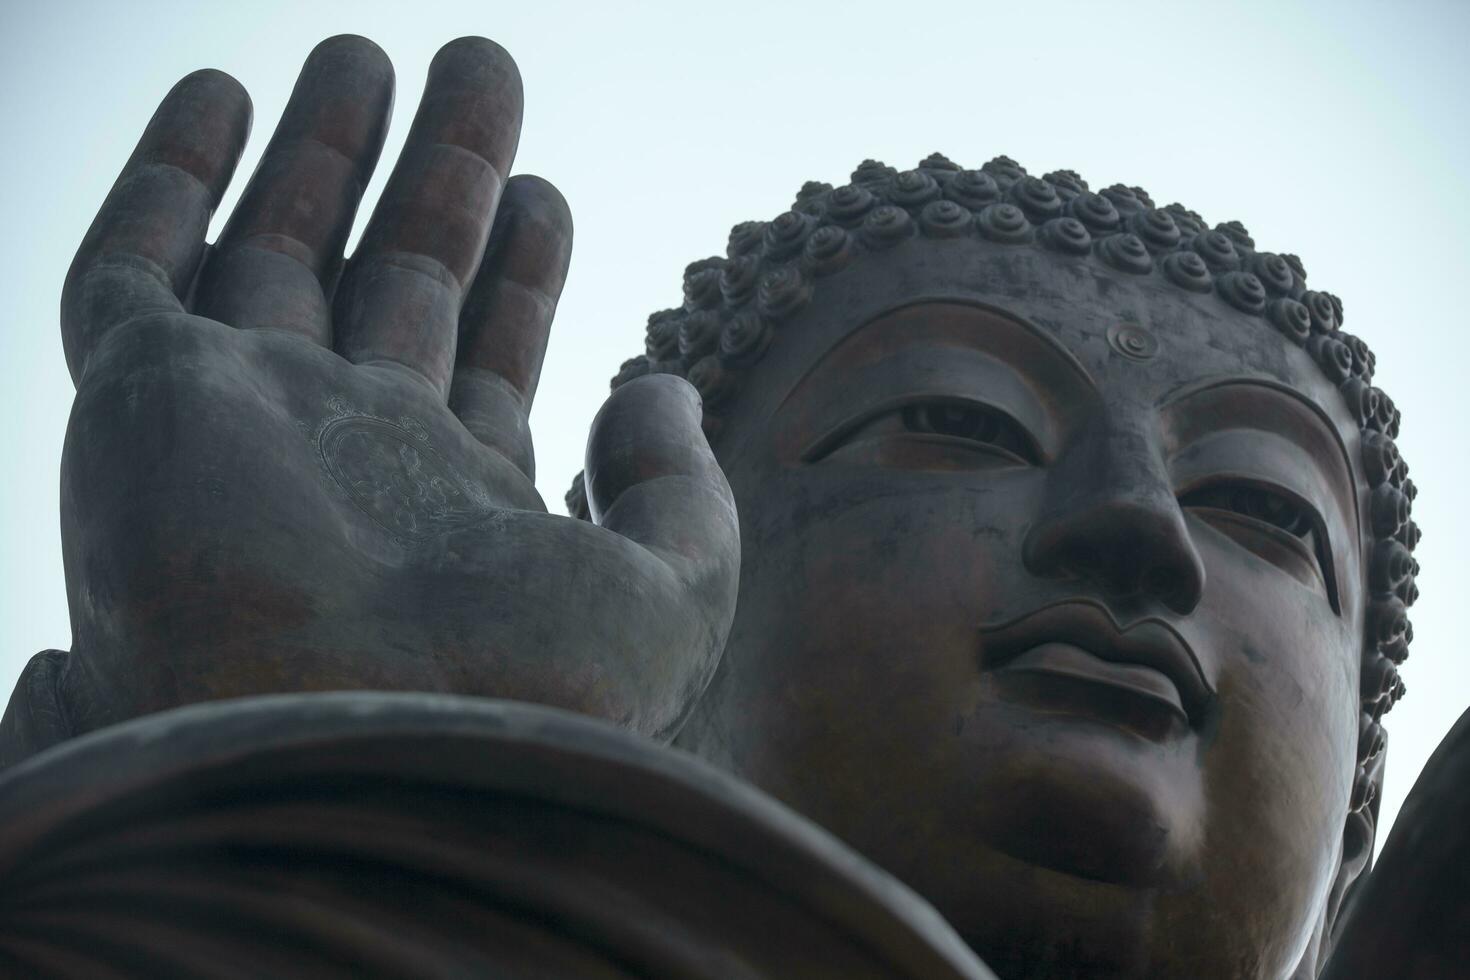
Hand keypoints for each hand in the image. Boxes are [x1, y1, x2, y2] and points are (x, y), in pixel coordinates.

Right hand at [42, 36, 737, 741]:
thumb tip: (655, 384)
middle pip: (392, 281)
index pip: (487, 353)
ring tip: (371, 51)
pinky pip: (132, 272)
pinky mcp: (143, 404)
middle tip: (482, 63)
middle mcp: (347, 459)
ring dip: (320, 153)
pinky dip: (172, 180)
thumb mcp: (671, 595)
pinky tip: (225, 92)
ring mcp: (243, 427)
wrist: (362, 757)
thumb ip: (681, 489)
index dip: (519, 269)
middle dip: (436, 174)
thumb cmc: (533, 700)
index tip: (549, 188)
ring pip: (274, 254)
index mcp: (457, 505)